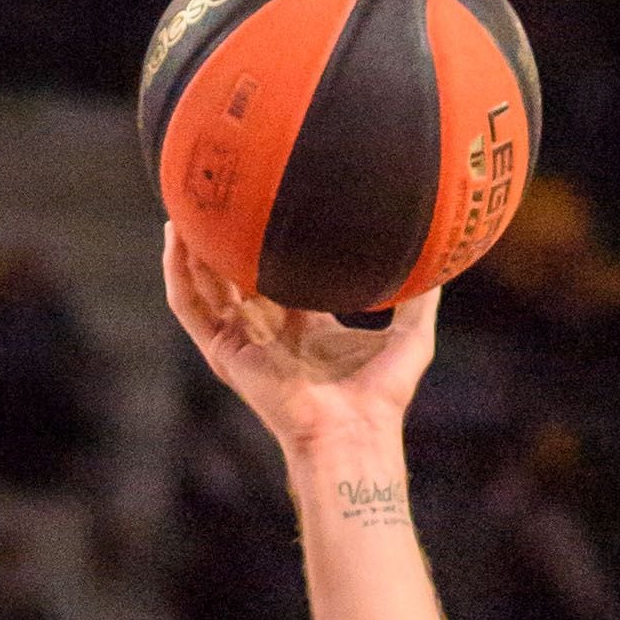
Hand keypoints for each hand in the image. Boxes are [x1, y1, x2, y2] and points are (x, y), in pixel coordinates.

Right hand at [164, 225, 436, 466]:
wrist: (352, 432)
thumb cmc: (381, 397)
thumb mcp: (412, 334)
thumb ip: (423, 296)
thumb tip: (443, 252)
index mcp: (304, 326)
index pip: (277, 273)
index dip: (268, 240)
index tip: (266, 200)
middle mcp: (268, 332)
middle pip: (233, 273)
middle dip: (222, 235)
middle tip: (217, 188)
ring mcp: (242, 342)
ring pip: (204, 284)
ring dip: (191, 245)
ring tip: (185, 200)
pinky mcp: (225, 353)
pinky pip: (190, 307)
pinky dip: (178, 272)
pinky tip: (176, 237)